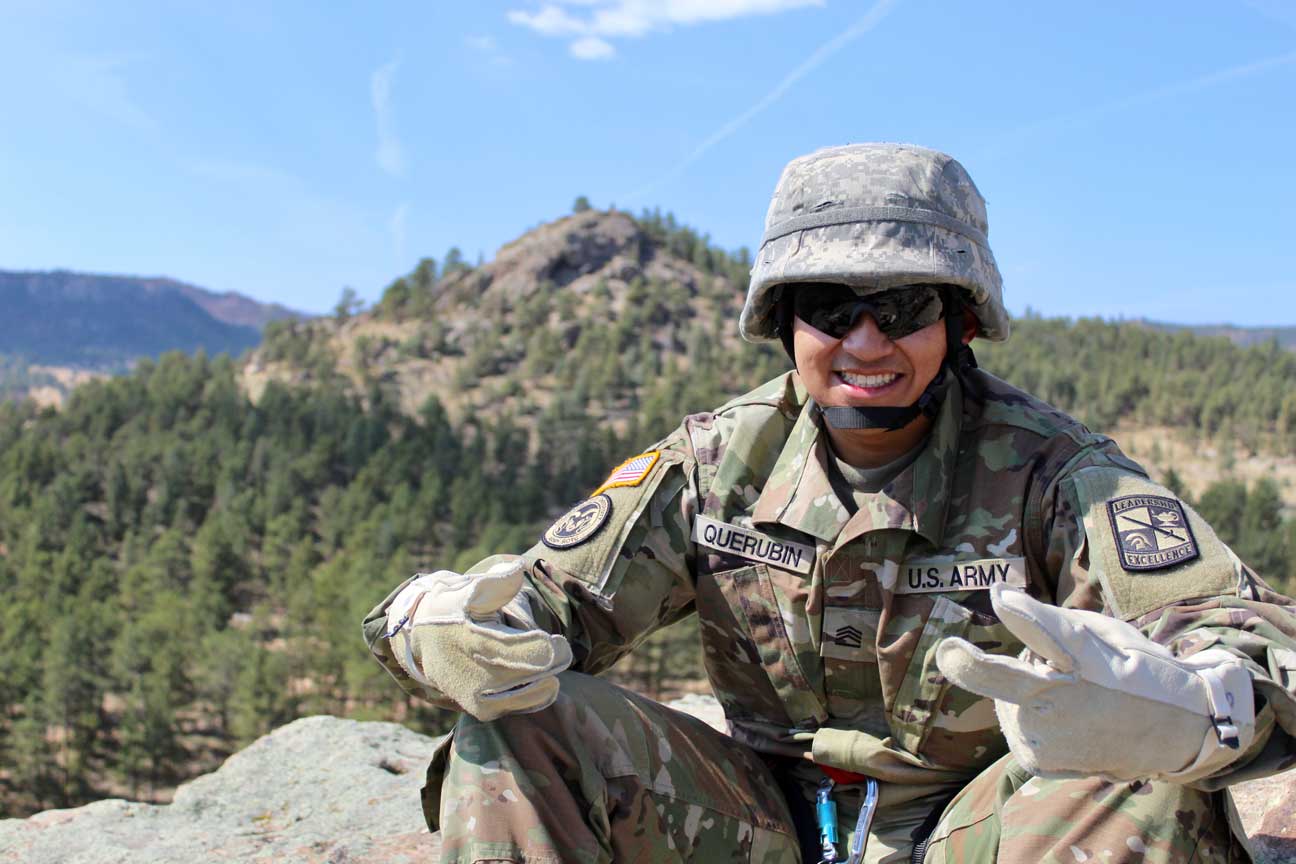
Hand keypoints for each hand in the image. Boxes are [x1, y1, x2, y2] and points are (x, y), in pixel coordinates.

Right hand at [384, 559, 572, 721]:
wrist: (421, 639)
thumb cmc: (453, 609)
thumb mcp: (468, 590)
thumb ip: (496, 583)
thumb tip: (517, 571)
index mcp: (478, 643)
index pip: (535, 654)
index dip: (554, 647)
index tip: (555, 639)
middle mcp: (478, 677)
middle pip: (541, 674)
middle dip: (552, 659)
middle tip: (546, 647)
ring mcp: (481, 699)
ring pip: (539, 691)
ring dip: (545, 675)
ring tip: (535, 659)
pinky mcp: (484, 712)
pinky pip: (528, 704)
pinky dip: (537, 690)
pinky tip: (529, 675)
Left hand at [935, 583, 1253, 781]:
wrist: (1178, 730)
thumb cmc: (1136, 670)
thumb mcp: (1095, 632)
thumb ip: (1038, 617)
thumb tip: (997, 595)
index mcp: (1059, 681)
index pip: (1000, 662)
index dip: (973, 649)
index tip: (961, 634)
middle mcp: (1044, 720)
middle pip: (1001, 677)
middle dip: (1028, 666)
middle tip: (1076, 672)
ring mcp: (1040, 747)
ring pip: (1008, 700)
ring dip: (1032, 694)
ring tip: (1081, 697)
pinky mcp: (1037, 763)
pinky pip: (1017, 725)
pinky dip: (1035, 718)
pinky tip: (1073, 719)